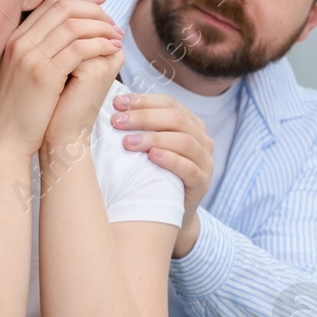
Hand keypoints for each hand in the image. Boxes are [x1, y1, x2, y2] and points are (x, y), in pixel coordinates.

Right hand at [0, 0, 124, 157]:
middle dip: (94, 9)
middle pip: (63, 9)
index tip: (101, 1)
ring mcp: (31, 56)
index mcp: (15, 39)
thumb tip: (67, 38)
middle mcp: (21, 42)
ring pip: (74, 26)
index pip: (51, 5)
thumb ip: (38, 52)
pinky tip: (112, 49)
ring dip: (101, 27)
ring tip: (117, 36)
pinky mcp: (44, 74)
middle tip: (113, 20)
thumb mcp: (23, 73)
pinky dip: (100, 45)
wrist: (4, 139)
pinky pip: (80, 48)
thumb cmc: (19, 111)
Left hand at [110, 92, 214, 256]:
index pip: (169, 103)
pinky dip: (171, 160)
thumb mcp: (148, 147)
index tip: (116, 103)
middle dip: (143, 117)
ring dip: (154, 138)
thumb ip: (139, 127)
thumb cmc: (152, 175)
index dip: (143, 101)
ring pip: (184, 141)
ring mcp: (205, 162)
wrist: (167, 215)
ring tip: (128, 142)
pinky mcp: (202, 183)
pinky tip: (153, 156)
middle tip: (116, 122)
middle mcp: (202, 139)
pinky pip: (190, 168)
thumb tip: (111, 105)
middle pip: (176, 119)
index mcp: (190, 123)